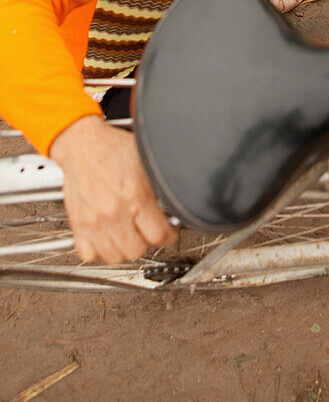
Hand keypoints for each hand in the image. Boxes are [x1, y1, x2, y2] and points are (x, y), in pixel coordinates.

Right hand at [50, 115, 175, 263]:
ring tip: (128, 236)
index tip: (169, 232)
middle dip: (146, 242)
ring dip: (124, 249)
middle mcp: (114, 213)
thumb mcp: (146, 162)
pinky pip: (88, 254)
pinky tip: (107, 238)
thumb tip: (176, 199)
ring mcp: (94, 222)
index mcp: (135, 198)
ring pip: (114, 257)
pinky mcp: (78, 224)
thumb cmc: (112, 149)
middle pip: (137, 251)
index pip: (159, 236)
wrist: (83, 145)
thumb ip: (159, 186)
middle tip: (147, 231)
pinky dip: (98, 251)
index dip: (169, 236)